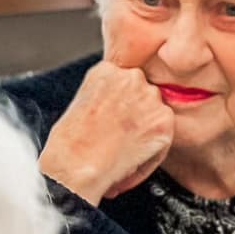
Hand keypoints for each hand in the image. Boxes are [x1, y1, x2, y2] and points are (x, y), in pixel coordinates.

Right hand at [37, 60, 176, 205]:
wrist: (76, 163)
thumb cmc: (70, 143)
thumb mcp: (82, 104)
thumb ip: (107, 98)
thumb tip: (121, 109)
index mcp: (107, 70)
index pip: (127, 85)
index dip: (121, 109)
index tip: (113, 125)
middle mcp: (132, 77)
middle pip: (145, 98)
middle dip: (136, 119)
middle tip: (119, 141)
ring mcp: (150, 98)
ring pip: (156, 119)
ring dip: (144, 137)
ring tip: (121, 154)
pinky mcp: (164, 121)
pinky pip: (162, 142)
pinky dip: (150, 158)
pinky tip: (128, 164)